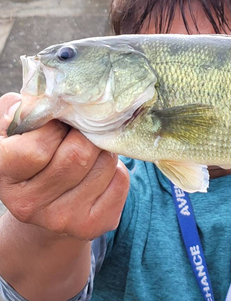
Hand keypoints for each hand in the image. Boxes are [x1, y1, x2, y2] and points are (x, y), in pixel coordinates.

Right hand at [0, 93, 129, 240]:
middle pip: (78, 155)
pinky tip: (101, 172)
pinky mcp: (92, 226)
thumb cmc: (34, 154)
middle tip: (84, 132)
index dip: (55, 128)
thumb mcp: (18, 129)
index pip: (36, 148)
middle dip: (88, 135)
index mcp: (2, 173)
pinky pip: (121, 181)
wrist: (47, 207)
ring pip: (104, 165)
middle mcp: (28, 204)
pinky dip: (117, 168)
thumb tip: (45, 101)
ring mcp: (61, 219)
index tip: (59, 125)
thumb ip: (24, 110)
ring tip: (92, 152)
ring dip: (104, 150)